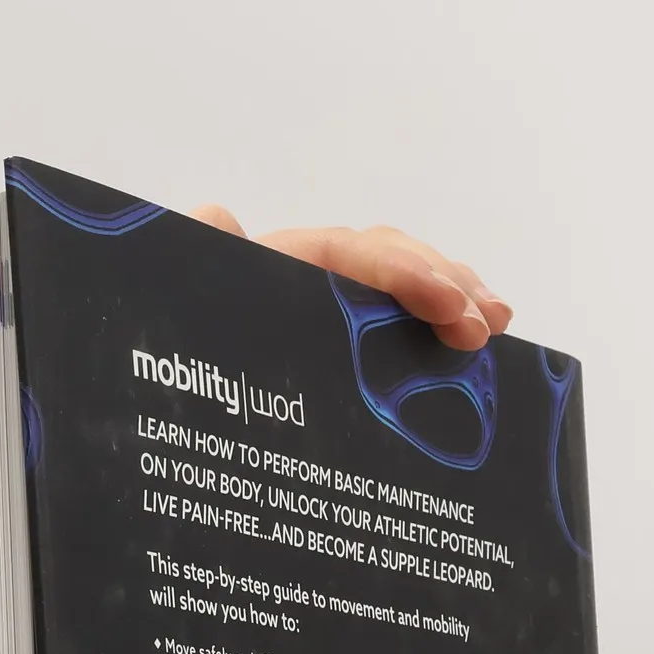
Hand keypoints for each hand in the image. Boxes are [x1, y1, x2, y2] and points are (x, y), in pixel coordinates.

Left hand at [190, 205, 510, 350]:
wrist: (156, 437)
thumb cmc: (162, 368)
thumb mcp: (176, 316)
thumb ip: (193, 269)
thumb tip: (218, 216)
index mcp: (268, 275)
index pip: (350, 254)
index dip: (405, 273)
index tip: (449, 308)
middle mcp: (300, 292)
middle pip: (389, 265)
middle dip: (445, 285)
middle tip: (486, 327)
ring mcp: (321, 327)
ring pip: (398, 297)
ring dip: (454, 303)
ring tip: (497, 327)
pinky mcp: (335, 367)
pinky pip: (393, 341)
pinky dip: (435, 342)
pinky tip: (474, 356)